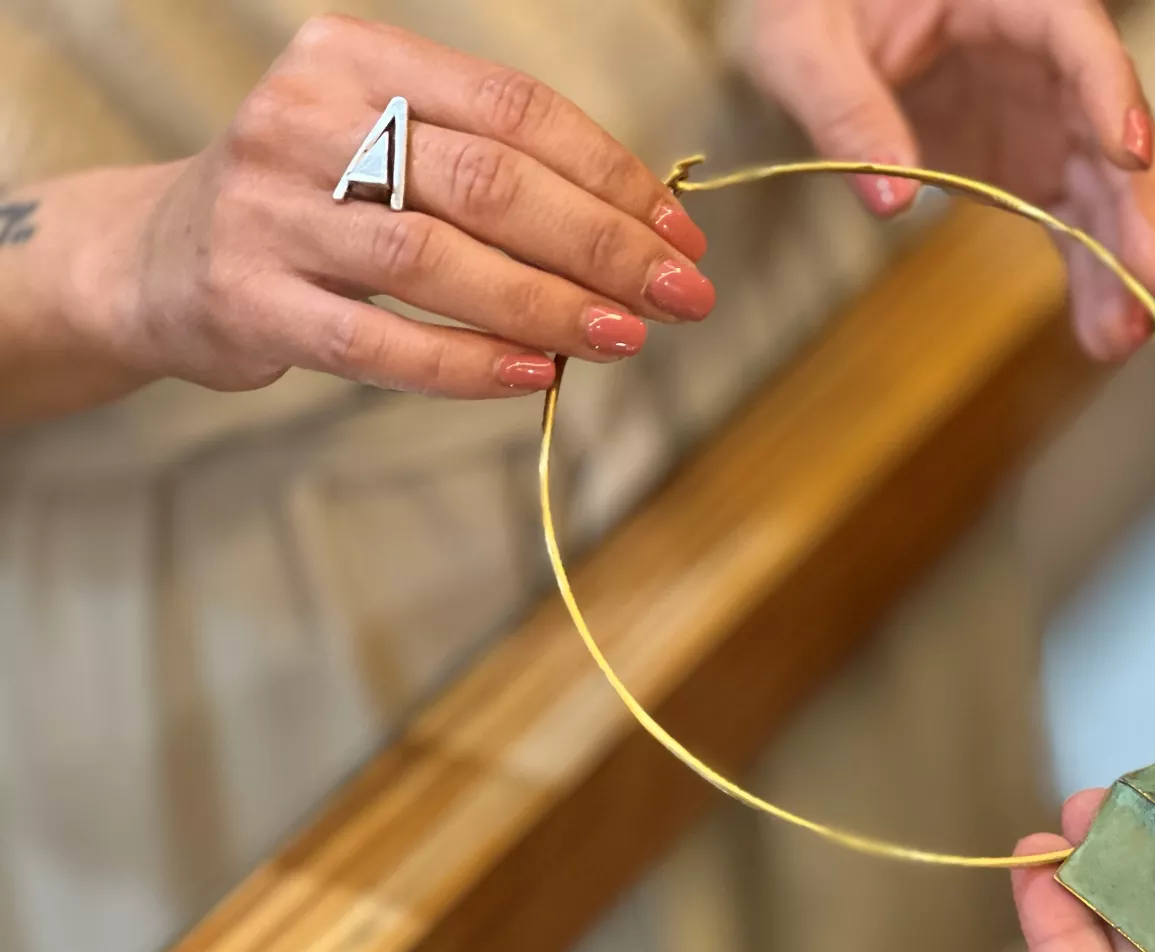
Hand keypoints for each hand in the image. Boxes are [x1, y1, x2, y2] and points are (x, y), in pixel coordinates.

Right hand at [63, 14, 713, 400]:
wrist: (160, 256)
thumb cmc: (318, 203)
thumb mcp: (392, 147)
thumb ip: (498, 171)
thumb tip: (644, 237)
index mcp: (357, 59)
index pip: (514, 109)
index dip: (612, 175)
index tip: (680, 236)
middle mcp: (306, 119)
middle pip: (488, 183)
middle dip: (602, 245)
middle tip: (680, 296)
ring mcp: (269, 210)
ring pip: (435, 261)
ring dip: (548, 306)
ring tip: (625, 337)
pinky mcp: (249, 300)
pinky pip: (378, 342)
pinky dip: (467, 364)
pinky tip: (535, 376)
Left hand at [742, 0, 1154, 359]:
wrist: (811, 22)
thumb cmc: (810, 5)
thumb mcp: (801, 45)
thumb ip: (843, 109)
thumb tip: (890, 197)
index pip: (1076, 37)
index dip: (1109, 94)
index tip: (1129, 155)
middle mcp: (1042, 53)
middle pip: (1110, 124)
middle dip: (1136, 207)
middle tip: (1152, 283)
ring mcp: (1043, 112)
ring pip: (1104, 184)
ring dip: (1119, 259)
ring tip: (1122, 336)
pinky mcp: (1030, 162)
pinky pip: (1072, 218)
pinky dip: (1088, 272)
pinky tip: (1102, 329)